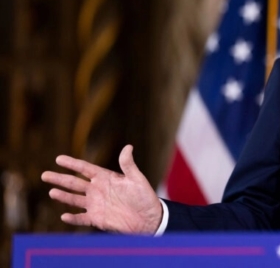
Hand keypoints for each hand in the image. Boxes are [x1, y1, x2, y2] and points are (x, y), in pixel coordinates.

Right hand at [41, 145, 162, 233]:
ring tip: (52, 192)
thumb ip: (128, 165)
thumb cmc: (144, 196)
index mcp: (105, 178)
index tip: (58, 159)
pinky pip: (81, 218)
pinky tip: (64, 216)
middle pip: (74, 183)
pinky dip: (72, 218)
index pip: (85, 169)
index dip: (72, 164)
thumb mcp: (136, 179)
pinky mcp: (97, 219)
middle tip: (44, 175)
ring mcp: (95, 205)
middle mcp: (97, 190)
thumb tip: (128, 147)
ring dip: (63, 196)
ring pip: (74, 199)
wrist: (149, 218)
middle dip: (60, 179)